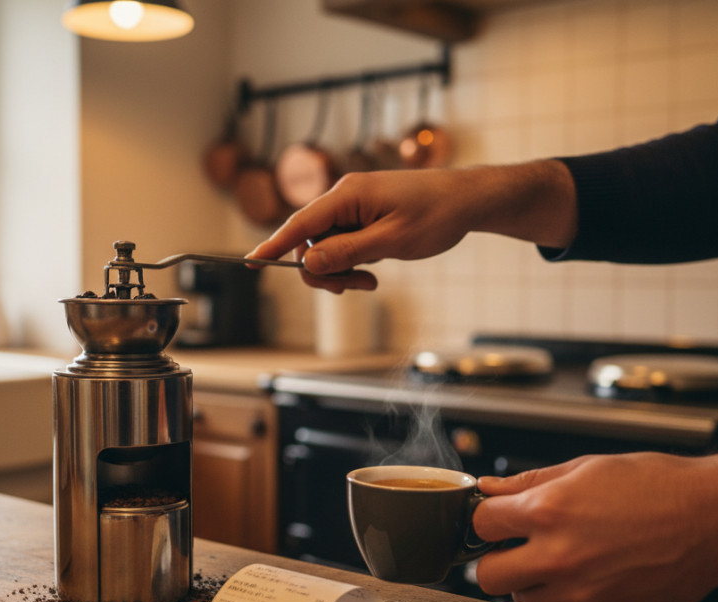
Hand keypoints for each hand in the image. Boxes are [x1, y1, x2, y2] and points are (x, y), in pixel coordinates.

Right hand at [246, 162, 577, 292]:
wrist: (467, 200)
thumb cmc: (436, 215)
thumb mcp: (391, 241)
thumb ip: (347, 253)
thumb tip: (308, 262)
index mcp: (347, 196)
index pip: (298, 224)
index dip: (273, 246)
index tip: (249, 262)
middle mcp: (344, 196)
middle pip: (310, 241)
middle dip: (324, 270)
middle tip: (355, 288)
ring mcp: (354, 205)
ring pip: (326, 246)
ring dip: (341, 269)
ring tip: (371, 281)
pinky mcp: (364, 214)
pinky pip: (343, 242)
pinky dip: (352, 261)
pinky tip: (375, 268)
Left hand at [470, 441, 717, 601]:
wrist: (715, 520)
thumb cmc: (659, 487)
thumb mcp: (587, 467)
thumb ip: (531, 482)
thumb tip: (491, 489)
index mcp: (550, 511)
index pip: (481, 524)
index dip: (488, 518)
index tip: (498, 517)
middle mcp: (559, 557)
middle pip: (487, 576)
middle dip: (496, 558)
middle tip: (516, 545)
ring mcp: (581, 593)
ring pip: (523, 600)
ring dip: (531, 580)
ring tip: (562, 556)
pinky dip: (569, 595)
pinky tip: (595, 569)